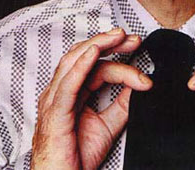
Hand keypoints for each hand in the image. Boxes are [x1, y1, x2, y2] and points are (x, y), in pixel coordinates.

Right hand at [31, 28, 151, 169]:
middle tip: (131, 36)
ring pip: (74, 61)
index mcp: (71, 91)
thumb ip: (122, 104)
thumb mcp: (108, 125)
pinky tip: (95, 52)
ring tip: (117, 37)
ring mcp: (55, 99)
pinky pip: (68, 84)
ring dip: (97, 45)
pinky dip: (81, 66)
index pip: (96, 65)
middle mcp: (61, 90)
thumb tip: (139, 84)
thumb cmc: (77, 158)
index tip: (140, 51)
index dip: (118, 56)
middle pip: (83, 55)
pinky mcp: (55, 112)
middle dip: (108, 42)